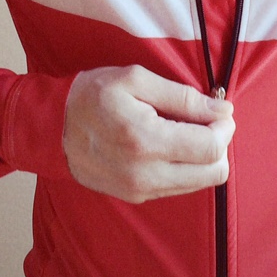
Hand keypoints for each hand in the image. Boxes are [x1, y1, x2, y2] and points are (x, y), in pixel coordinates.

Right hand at [63, 65, 234, 203]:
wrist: (51, 127)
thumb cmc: (92, 95)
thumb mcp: (136, 80)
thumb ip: (183, 96)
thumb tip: (223, 110)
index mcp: (146, 140)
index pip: (211, 147)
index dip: (224, 127)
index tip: (218, 111)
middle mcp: (145, 173)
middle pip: (213, 172)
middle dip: (219, 144)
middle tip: (205, 121)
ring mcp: (140, 189)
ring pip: (200, 183)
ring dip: (203, 158)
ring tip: (183, 131)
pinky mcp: (135, 196)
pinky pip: (178, 187)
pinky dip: (185, 167)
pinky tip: (168, 145)